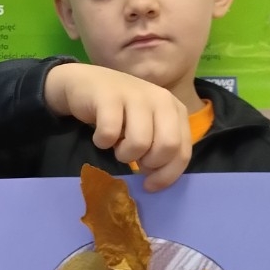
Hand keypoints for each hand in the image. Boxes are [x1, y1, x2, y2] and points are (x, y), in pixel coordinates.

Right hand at [45, 62, 191, 190]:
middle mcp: (161, 99)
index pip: (183, 151)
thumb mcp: (147, 128)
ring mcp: (136, 95)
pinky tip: (100, 135)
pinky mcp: (109, 97)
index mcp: (175, 110)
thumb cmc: (120, 112)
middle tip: (133, 159)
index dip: (167, 175)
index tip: (149, 184)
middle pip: (167, 147)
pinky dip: (102, 142)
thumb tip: (156, 179)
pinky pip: (110, 133)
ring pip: (140, 143)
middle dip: (148, 163)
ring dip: (124, 154)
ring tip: (116, 145)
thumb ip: (159, 147)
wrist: (86, 84)